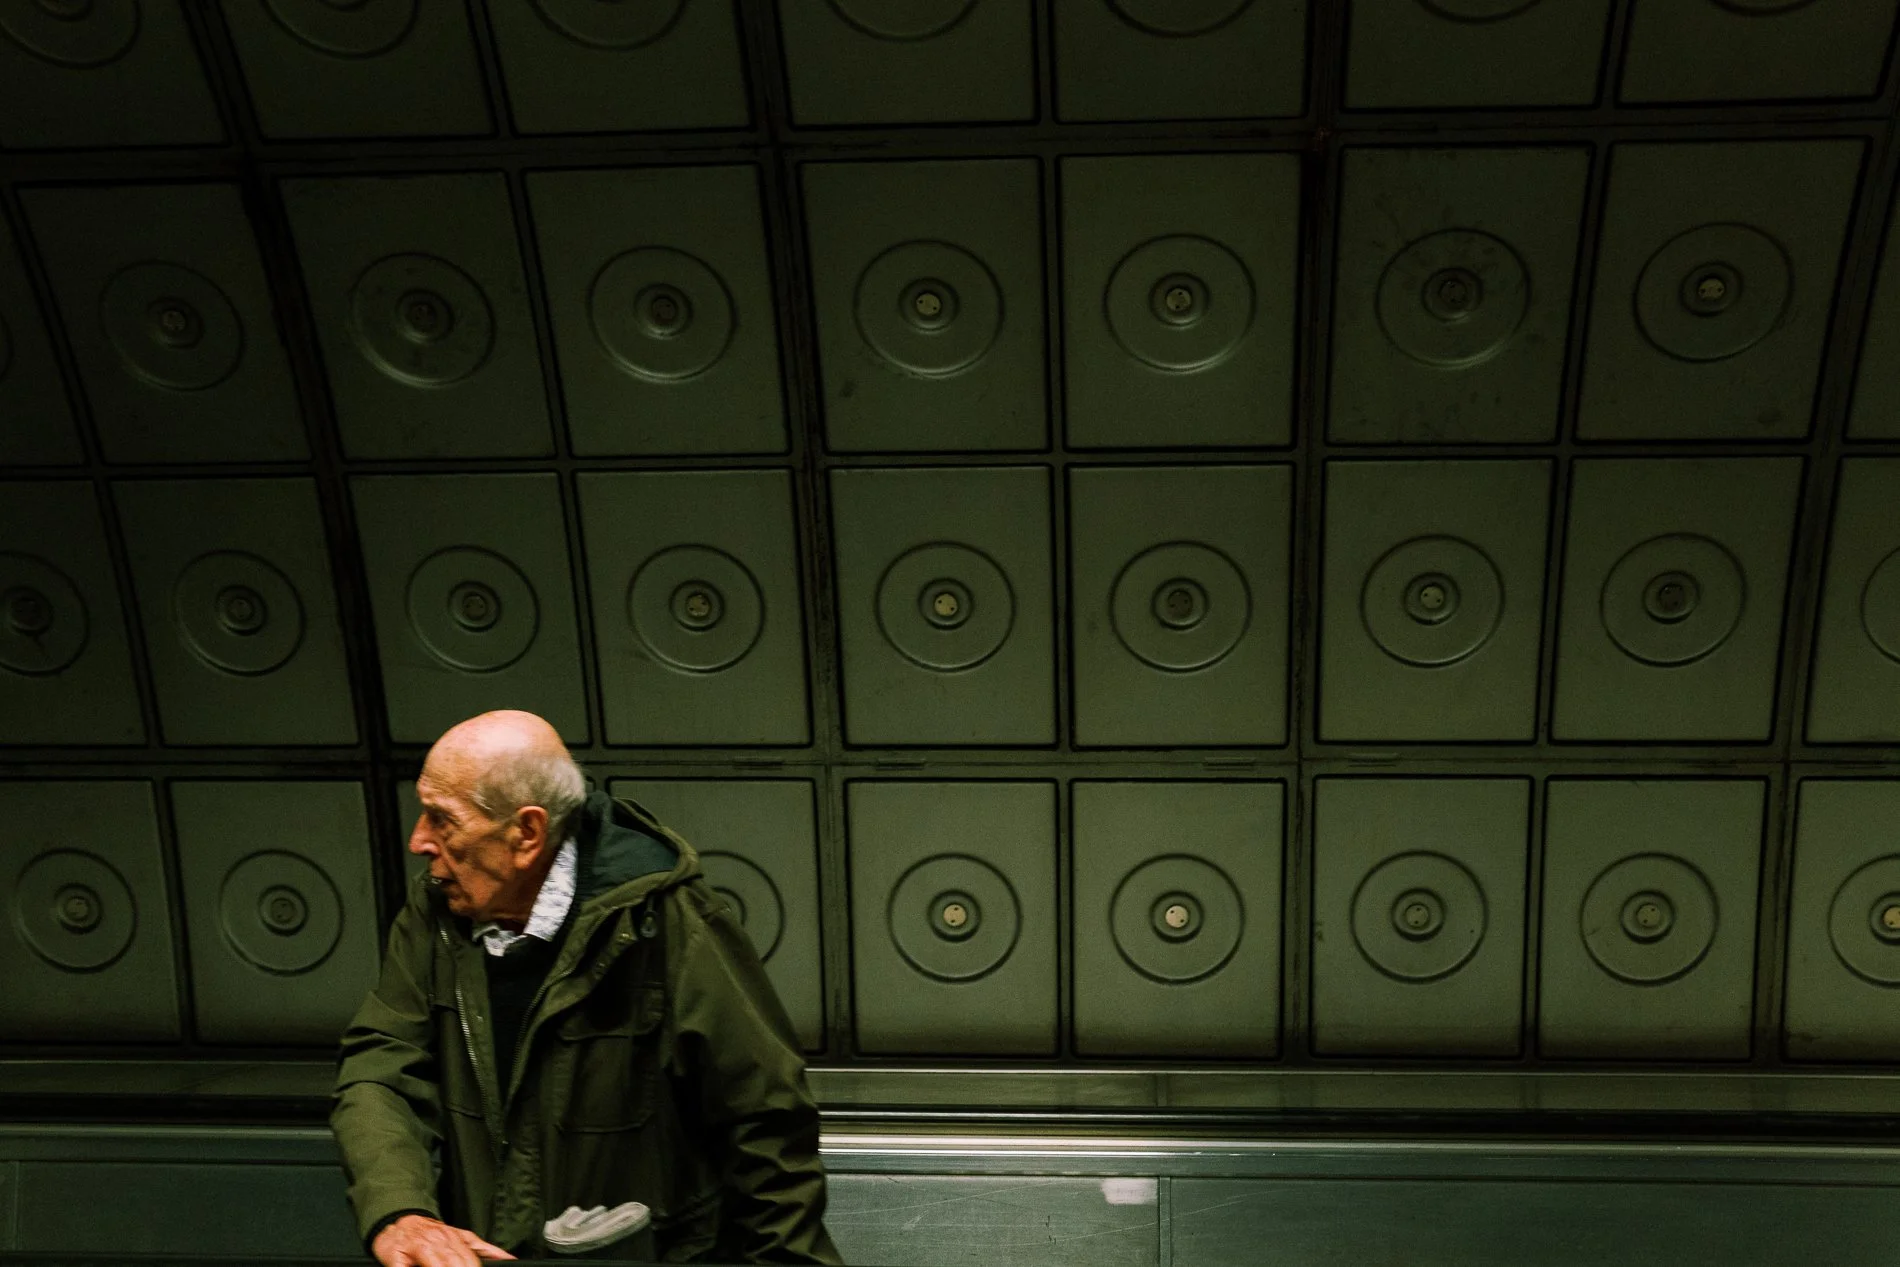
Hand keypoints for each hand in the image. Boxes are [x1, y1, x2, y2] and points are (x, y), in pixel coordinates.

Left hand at [372, 1214, 516, 1266]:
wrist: (396, 1218)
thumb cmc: (394, 1241)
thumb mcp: (391, 1259)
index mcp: (426, 1247)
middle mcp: (443, 1240)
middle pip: (462, 1263)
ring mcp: (454, 1236)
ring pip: (471, 1256)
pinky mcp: (461, 1234)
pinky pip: (480, 1244)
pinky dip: (495, 1252)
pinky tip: (507, 1259)